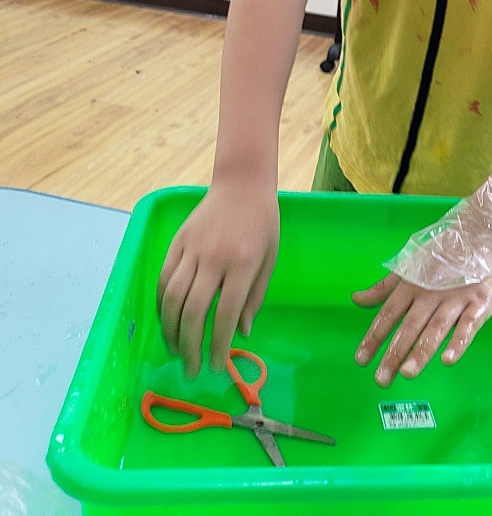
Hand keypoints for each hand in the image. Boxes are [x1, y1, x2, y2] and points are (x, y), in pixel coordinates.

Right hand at [156, 180, 278, 377]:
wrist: (242, 185)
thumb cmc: (263, 224)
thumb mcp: (270, 259)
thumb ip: (255, 297)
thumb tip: (241, 334)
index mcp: (242, 264)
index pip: (224, 315)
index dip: (218, 346)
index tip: (216, 367)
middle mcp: (214, 258)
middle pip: (193, 311)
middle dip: (190, 346)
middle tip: (191, 369)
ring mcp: (192, 249)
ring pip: (171, 297)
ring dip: (170, 330)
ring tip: (175, 350)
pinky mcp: (177, 242)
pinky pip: (163, 278)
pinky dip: (160, 304)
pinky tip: (166, 320)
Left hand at [352, 271, 491, 386]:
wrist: (477, 235)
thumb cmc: (439, 257)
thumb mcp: (408, 269)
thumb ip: (383, 288)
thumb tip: (356, 299)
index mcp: (411, 286)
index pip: (388, 314)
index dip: (374, 337)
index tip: (361, 360)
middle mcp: (430, 294)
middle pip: (410, 326)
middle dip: (395, 353)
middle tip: (381, 379)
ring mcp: (456, 299)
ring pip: (436, 328)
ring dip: (421, 351)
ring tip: (407, 373)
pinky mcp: (480, 303)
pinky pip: (468, 325)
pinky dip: (459, 342)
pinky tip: (448, 359)